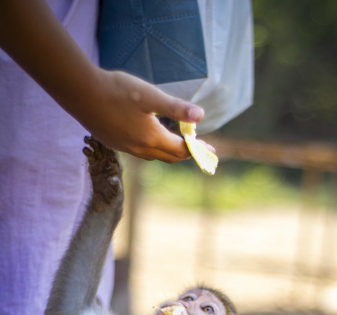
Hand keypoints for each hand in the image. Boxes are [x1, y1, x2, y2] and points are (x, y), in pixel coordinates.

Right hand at [83, 69, 205, 163]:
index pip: (182, 150)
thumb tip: (201, 116)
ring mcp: (126, 148)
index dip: (198, 150)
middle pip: (170, 157)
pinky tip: (152, 137)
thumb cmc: (116, 90)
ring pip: (155, 155)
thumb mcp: (150, 95)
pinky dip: (153, 147)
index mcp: (151, 138)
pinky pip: (140, 151)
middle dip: (187, 153)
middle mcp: (140, 149)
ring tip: (179, 143)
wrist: (80, 92)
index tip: (211, 149)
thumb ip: (176, 107)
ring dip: (170, 151)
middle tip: (200, 148)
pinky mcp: (114, 143)